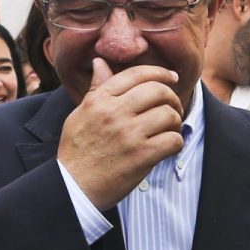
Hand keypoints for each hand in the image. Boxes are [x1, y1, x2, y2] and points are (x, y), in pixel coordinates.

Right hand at [58, 59, 183, 208]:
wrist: (73, 186)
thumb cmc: (77, 151)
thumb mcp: (80, 114)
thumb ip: (96, 89)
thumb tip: (100, 63)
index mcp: (100, 100)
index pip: (137, 75)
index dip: (160, 72)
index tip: (172, 77)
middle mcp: (115, 113)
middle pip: (158, 91)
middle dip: (172, 98)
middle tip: (173, 108)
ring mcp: (129, 135)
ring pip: (169, 115)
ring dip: (176, 122)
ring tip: (170, 129)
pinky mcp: (142, 156)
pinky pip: (173, 140)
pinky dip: (176, 142)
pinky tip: (168, 147)